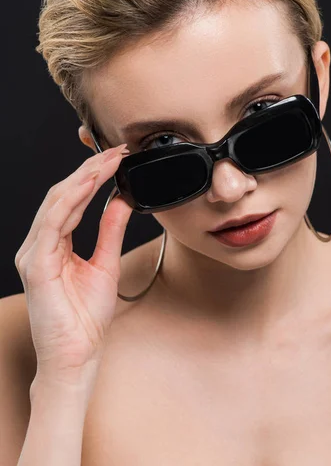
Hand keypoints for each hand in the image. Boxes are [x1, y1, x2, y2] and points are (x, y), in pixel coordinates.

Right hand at [14, 144, 132, 387]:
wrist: (78, 354)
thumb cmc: (86, 317)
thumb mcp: (106, 263)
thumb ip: (111, 230)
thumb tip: (122, 200)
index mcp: (53, 244)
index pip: (70, 200)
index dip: (92, 176)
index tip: (116, 158)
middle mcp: (39, 245)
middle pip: (61, 196)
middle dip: (89, 170)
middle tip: (115, 151)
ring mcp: (34, 254)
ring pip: (56, 204)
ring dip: (83, 179)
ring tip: (107, 161)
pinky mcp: (36, 265)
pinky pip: (52, 224)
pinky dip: (71, 201)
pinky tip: (89, 184)